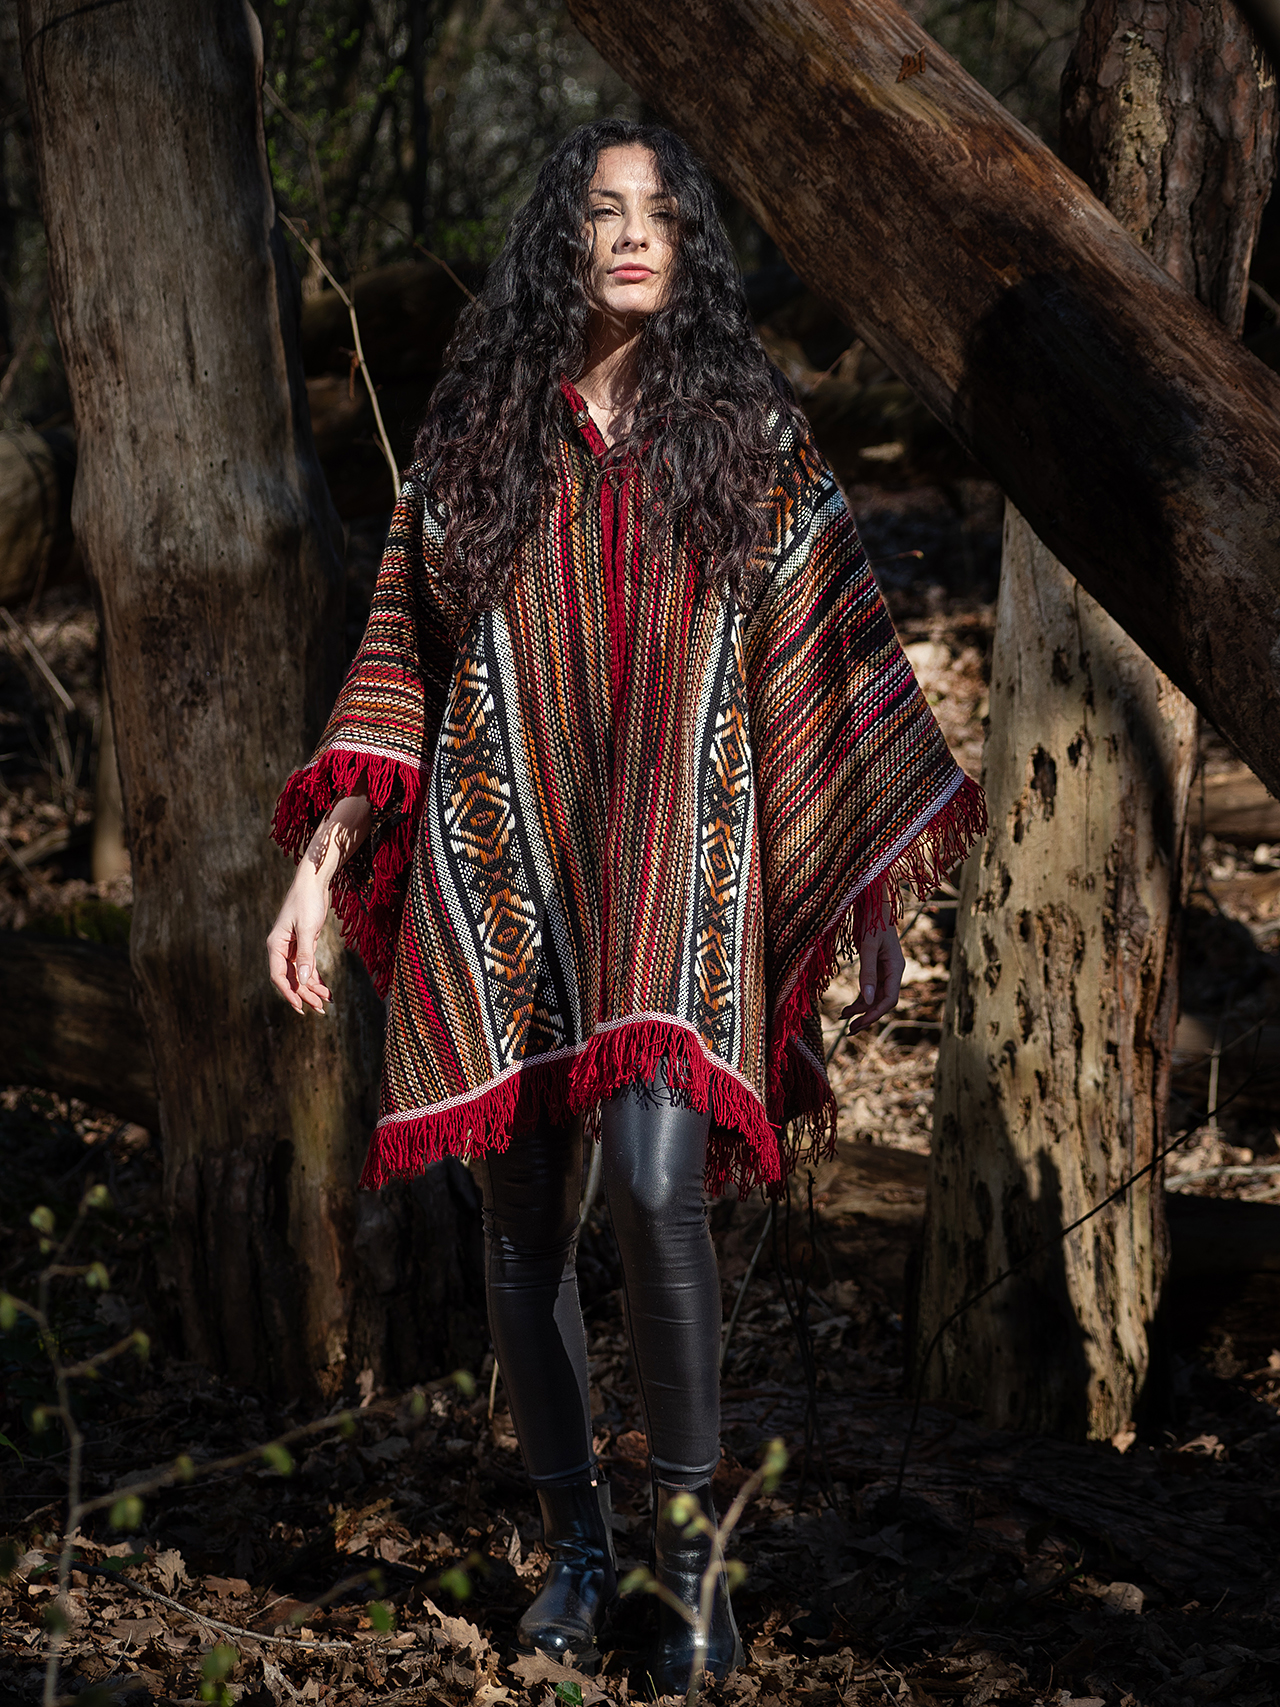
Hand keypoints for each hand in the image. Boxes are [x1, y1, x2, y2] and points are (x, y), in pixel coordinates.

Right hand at [267, 788, 370, 1013]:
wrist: (314, 880)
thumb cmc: (307, 900)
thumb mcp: (308, 928)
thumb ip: (306, 955)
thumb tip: (306, 980)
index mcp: (276, 945)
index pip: (279, 976)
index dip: (290, 993)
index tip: (301, 1008)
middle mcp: (282, 947)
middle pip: (291, 977)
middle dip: (305, 994)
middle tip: (320, 1009)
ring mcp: (293, 945)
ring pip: (301, 973)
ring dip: (312, 987)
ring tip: (326, 1001)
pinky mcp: (305, 942)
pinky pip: (308, 965)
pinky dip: (316, 976)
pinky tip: (324, 988)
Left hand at [839, 918, 904, 1034]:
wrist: (872, 901)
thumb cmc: (872, 920)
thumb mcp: (868, 946)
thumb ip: (867, 972)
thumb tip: (865, 1000)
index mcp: (895, 967)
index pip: (889, 999)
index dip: (874, 1013)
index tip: (858, 1023)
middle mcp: (892, 971)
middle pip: (882, 1001)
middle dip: (867, 1017)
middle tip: (850, 1031)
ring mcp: (884, 969)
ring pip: (874, 997)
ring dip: (861, 1009)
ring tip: (844, 1019)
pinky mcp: (875, 966)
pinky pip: (869, 988)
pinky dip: (859, 998)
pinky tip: (847, 1008)